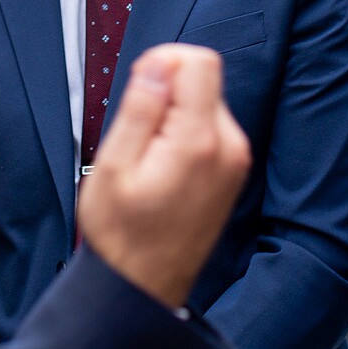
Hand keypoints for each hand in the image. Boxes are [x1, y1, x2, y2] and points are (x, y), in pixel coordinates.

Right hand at [76, 44, 251, 309]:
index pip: (200, 62)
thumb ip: (140, 109)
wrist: (143, 286)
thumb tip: (158, 64)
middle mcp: (228, 148)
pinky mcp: (233, 172)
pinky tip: (164, 168)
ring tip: (149, 159)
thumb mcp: (112, 165)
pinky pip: (211, 128)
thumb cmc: (121, 234)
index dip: (163, 64)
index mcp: (199, 142)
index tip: (140, 92)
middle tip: (139, 138)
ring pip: (205, 102)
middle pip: (203, 79)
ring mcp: (235, 162)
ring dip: (175, 116)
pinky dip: (186, 134)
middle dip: (167, 93)